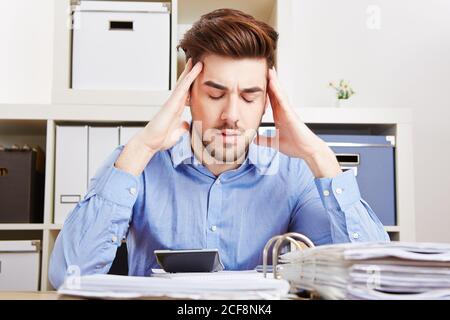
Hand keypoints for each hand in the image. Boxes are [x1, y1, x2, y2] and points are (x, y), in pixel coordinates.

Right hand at [115, 58, 201, 175]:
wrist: (150, 143)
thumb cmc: (160, 139)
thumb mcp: (176, 133)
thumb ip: (182, 127)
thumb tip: (186, 124)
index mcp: (177, 109)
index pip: (187, 94)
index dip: (192, 84)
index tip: (199, 77)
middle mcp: (174, 103)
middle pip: (184, 85)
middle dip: (190, 74)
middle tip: (198, 62)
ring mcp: (172, 102)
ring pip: (183, 83)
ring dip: (191, 72)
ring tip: (198, 61)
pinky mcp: (171, 103)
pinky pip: (182, 87)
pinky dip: (189, 78)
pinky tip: (195, 69)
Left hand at [255, 67, 341, 177]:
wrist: (307, 150)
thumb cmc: (295, 146)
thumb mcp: (274, 142)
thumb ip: (264, 139)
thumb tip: (254, 139)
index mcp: (280, 116)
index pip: (271, 101)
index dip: (265, 91)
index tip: (258, 82)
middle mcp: (284, 111)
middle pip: (275, 93)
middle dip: (270, 82)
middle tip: (264, 70)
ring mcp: (288, 111)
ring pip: (280, 93)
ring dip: (274, 81)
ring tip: (269, 70)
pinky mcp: (291, 114)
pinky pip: (283, 100)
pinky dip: (277, 90)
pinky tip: (273, 82)